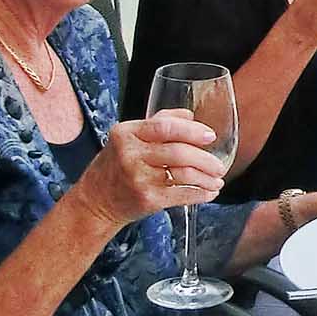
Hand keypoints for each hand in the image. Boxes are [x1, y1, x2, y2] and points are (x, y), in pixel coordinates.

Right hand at [74, 115, 224, 227]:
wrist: (96, 200)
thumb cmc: (116, 165)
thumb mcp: (128, 137)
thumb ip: (159, 122)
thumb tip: (190, 115)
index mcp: (127, 133)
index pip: (165, 127)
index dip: (192, 131)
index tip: (210, 136)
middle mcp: (130, 154)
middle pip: (179, 152)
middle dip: (206, 159)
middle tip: (220, 165)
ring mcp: (138, 178)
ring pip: (183, 174)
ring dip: (207, 178)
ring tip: (218, 180)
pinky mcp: (146, 199)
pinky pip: (181, 195)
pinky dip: (201, 194)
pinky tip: (209, 192)